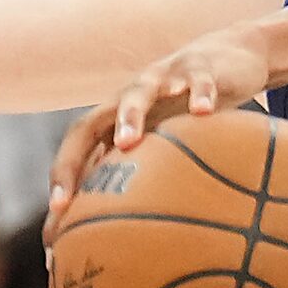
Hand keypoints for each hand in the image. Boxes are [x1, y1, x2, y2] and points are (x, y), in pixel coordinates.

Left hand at [49, 27, 273, 204]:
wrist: (232, 57)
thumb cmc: (193, 109)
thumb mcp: (169, 140)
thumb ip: (150, 174)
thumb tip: (134, 231)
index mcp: (120, 116)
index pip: (78, 146)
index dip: (63, 176)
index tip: (56, 215)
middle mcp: (132, 96)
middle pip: (93, 122)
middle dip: (74, 159)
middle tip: (67, 199)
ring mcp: (164, 79)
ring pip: (139, 93)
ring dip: (130, 116)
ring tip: (127, 142)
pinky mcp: (201, 67)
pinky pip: (199, 81)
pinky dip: (200, 93)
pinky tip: (204, 112)